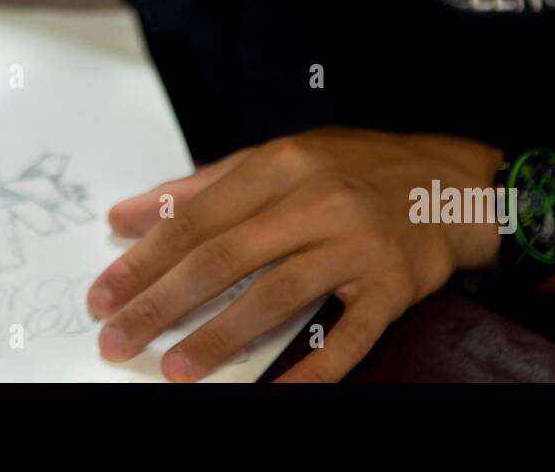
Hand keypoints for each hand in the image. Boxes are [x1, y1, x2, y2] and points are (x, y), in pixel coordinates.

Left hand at [87, 128, 502, 381]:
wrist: (450, 181)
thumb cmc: (354, 169)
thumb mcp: (278, 158)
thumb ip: (201, 187)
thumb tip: (126, 213)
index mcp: (280, 165)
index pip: (197, 219)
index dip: (144, 259)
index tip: (104, 293)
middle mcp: (316, 201)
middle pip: (224, 257)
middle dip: (161, 302)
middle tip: (117, 337)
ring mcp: (356, 245)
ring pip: (276, 294)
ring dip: (219, 337)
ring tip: (175, 368)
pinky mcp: (392, 286)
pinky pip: (349, 336)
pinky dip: (313, 370)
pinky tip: (278, 396)